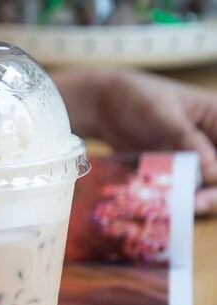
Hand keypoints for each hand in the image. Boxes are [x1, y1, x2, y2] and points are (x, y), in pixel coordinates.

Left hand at [55, 67, 216, 214]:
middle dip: (216, 188)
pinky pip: (187, 188)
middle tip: (199, 202)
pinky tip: (173, 206)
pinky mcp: (176, 170)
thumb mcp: (160, 112)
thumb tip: (211, 165)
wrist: (100, 105)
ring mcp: (195, 157)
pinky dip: (183, 198)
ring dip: (203, 198)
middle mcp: (211, 139)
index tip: (212, 178)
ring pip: (210, 184)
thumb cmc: (134, 96)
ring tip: (186, 207)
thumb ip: (184, 136)